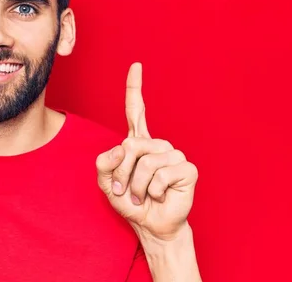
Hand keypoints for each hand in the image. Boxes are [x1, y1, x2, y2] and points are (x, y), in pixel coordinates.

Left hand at [96, 63, 197, 240]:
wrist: (150, 225)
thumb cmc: (130, 202)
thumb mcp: (107, 184)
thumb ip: (104, 165)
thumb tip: (121, 148)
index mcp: (138, 143)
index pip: (135, 111)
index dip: (134, 89)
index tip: (136, 66)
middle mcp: (157, 144)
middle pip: (130, 145)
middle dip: (121, 173)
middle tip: (125, 191)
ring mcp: (173, 154)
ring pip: (145, 161)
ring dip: (137, 185)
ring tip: (142, 195)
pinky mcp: (187, 168)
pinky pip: (162, 174)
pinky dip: (153, 190)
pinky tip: (159, 195)